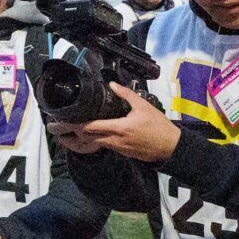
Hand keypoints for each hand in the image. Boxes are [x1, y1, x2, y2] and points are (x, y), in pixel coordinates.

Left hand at [54, 83, 182, 163]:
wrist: (173, 147)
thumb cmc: (159, 126)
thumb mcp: (144, 107)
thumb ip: (126, 95)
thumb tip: (112, 85)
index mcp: (119, 128)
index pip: (91, 127)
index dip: (76, 124)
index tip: (66, 120)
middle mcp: (116, 140)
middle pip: (89, 138)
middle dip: (77, 132)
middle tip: (68, 125)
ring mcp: (119, 149)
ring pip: (97, 143)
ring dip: (88, 136)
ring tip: (80, 127)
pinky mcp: (124, 153)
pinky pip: (107, 146)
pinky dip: (99, 140)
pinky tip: (98, 133)